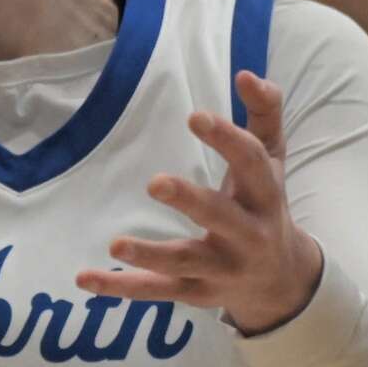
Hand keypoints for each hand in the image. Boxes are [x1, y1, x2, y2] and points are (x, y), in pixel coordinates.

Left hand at [77, 71, 323, 334]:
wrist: (283, 282)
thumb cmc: (265, 205)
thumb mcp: (273, 161)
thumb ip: (265, 114)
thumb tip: (248, 74)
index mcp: (265, 196)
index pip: (252, 164)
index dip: (227, 139)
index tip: (195, 116)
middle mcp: (247, 236)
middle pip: (221, 218)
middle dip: (192, 202)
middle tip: (155, 183)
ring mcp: (220, 269)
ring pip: (185, 263)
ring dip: (151, 254)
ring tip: (116, 244)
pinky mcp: (194, 292)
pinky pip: (155, 291)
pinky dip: (119, 287)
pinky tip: (84, 278)